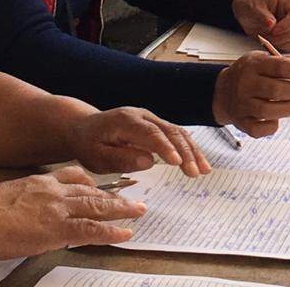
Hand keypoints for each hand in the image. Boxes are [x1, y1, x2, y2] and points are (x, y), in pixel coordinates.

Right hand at [0, 166, 144, 259]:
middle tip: (133, 199)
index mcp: (40, 183)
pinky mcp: (57, 229)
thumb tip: (26, 214)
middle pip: (92, 191)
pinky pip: (92, 230)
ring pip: (98, 207)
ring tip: (139, 212)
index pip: (73, 177)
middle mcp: (54, 191)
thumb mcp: (6, 198)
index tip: (101, 186)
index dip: (91, 183)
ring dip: (121, 210)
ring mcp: (58, 209)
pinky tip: (124, 233)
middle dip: (114, 196)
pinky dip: (111, 232)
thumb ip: (23, 202)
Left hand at [65, 108, 209, 177]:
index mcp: (126, 121)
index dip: (166, 147)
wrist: (85, 127)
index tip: (177, 163)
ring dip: (192, 150)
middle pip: (170, 131)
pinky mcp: (156, 125)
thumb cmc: (89, 144)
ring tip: (204, 170)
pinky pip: (176, 134)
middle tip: (195, 172)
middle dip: (186, 152)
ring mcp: (151, 118)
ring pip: (178, 132)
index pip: (151, 134)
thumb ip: (120, 159)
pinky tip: (198, 161)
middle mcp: (143, 116)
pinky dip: (188, 148)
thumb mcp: (96, 157)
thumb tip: (148, 161)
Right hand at [211, 52, 289, 136]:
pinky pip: (262, 129)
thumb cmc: (247, 74)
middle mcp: (246, 84)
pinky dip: (274, 125)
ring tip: (287, 102)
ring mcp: (242, 105)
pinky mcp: (242, 122)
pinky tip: (274, 116)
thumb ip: (286, 61)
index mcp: (254, 65)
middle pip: (278, 90)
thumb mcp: (263, 59)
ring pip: (270, 111)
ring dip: (287, 108)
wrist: (221, 91)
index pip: (282, 67)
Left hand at [232, 0, 289, 52]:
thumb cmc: (252, 5)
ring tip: (270, 41)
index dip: (288, 24)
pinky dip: (286, 49)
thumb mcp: (253, 7)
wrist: (248, 13)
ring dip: (285, 44)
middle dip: (284, 37)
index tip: (274, 31)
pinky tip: (274, 45)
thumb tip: (271, 24)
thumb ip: (262, 15)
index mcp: (288, 2)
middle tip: (269, 38)